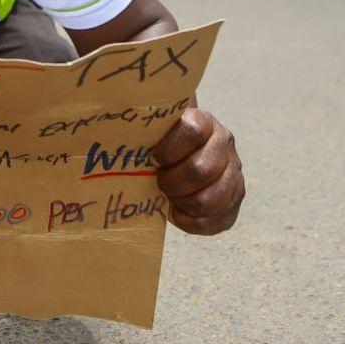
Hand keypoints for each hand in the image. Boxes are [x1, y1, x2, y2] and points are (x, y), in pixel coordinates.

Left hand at [153, 108, 244, 234]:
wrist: (186, 152)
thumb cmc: (162, 143)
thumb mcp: (156, 129)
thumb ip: (143, 128)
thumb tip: (109, 133)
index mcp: (205, 121)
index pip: (192, 130)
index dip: (168, 149)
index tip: (152, 159)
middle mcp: (224, 144)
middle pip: (199, 170)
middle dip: (171, 183)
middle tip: (158, 183)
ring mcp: (234, 172)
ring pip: (208, 200)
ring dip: (181, 203)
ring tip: (170, 197)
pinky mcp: (235, 199)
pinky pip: (214, 221)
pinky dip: (190, 221)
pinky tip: (178, 211)